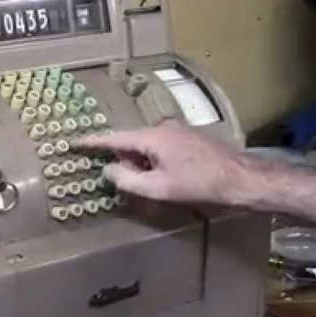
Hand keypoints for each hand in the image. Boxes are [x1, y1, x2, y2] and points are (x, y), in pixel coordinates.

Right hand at [72, 122, 244, 204]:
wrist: (241, 178)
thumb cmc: (199, 184)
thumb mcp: (158, 188)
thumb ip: (127, 180)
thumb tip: (108, 170)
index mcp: (152, 137)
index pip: (114, 139)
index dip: (92, 142)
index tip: (74, 143)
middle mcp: (163, 128)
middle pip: (131, 144)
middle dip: (124, 162)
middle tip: (127, 184)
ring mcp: (177, 131)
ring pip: (147, 147)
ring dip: (142, 165)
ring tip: (152, 185)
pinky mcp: (188, 138)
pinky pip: (161, 148)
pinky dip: (155, 162)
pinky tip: (167, 179)